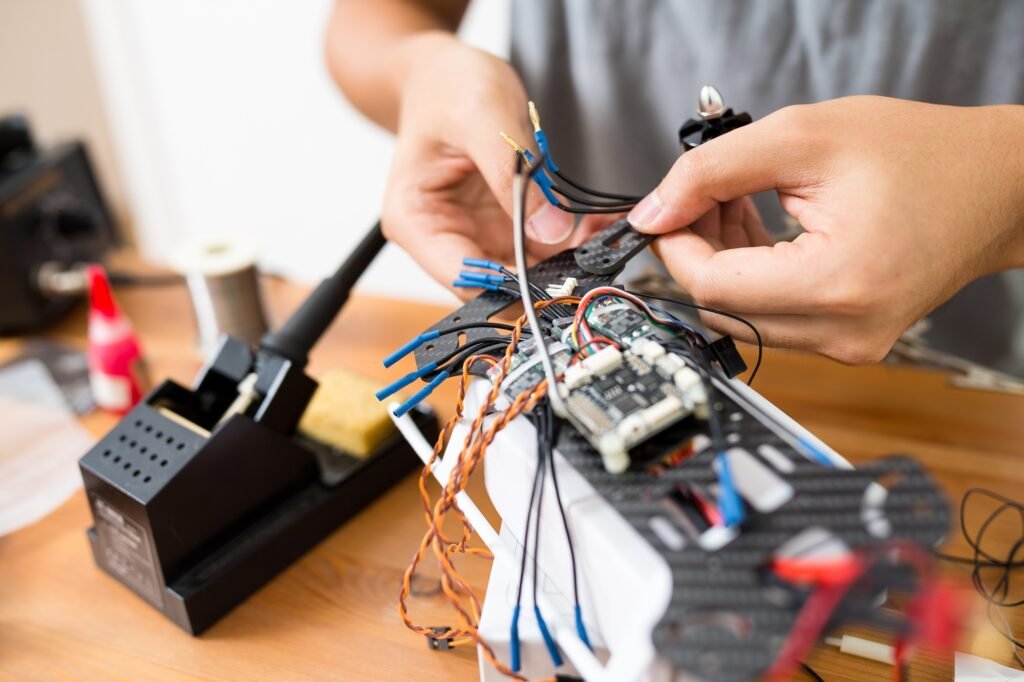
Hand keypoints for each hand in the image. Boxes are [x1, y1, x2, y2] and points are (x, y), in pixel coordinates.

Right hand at [382, 34, 612, 294]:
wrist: (446, 73)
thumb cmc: (447, 88)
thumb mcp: (482, 118)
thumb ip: (514, 174)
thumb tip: (550, 229)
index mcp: (416, 223)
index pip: (464, 277)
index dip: (511, 286)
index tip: (559, 281)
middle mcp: (443, 238)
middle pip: (497, 283)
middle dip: (547, 275)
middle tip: (597, 261)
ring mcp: (476, 235)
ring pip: (527, 270)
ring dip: (568, 259)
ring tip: (607, 240)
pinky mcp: (504, 225)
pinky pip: (542, 245)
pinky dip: (572, 239)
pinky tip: (601, 226)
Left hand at [628, 96, 1023, 363]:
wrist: (997, 185)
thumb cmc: (920, 154)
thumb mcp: (802, 138)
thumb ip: (712, 172)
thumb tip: (652, 211)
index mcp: (837, 284)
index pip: (712, 287)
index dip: (674, 246)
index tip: (665, 210)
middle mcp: (844, 332)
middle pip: (721, 308)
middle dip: (696, 251)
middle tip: (702, 198)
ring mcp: (849, 344)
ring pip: (742, 317)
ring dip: (723, 263)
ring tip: (735, 205)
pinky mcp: (850, 341)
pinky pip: (772, 319)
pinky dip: (752, 276)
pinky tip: (759, 230)